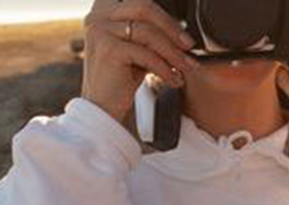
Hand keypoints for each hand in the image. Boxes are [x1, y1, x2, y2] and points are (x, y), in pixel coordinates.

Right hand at [81, 0, 200, 122]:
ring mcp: (100, 31)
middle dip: (172, 28)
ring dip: (172, 51)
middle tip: (190, 46)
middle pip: (144, 8)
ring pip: (148, 32)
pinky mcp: (109, 50)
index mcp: (104, 8)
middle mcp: (98, 15)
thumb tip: (182, 30)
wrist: (102, 109)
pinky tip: (174, 80)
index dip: (165, 17)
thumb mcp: (136, 49)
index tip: (183, 35)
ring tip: (186, 67)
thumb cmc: (120, 80)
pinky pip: (146, 54)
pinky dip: (164, 67)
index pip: (142, 3)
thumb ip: (150, 33)